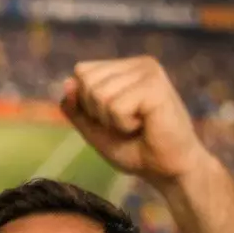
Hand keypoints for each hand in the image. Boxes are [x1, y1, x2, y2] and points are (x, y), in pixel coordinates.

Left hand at [61, 56, 210, 185]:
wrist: (167, 168)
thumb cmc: (133, 148)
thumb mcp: (94, 127)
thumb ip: (76, 106)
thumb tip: (67, 83)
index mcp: (126, 67)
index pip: (81, 72)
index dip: (86, 102)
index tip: (113, 117)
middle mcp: (140, 64)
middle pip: (86, 80)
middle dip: (97, 111)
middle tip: (126, 123)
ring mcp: (149, 72)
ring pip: (98, 94)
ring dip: (112, 120)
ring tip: (137, 125)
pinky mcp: (155, 86)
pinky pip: (115, 107)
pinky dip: (123, 124)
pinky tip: (145, 126)